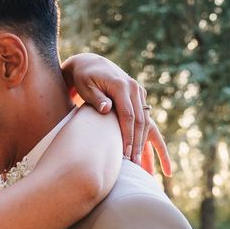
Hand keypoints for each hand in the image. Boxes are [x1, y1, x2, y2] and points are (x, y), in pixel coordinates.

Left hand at [61, 53, 171, 176]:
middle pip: (140, 120)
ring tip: (140, 162)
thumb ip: (96, 98)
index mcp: (121, 85)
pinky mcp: (139, 95)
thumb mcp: (85, 86)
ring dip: (143, 141)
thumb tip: (106, 109)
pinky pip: (144, 117)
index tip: (127, 154)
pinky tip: (141, 148)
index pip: (128, 116)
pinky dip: (143, 133)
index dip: (128, 136)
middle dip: (138, 143)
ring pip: (145, 120)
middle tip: (135, 164)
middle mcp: (134, 87)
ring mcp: (139, 91)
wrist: (91, 64)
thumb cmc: (84, 78)